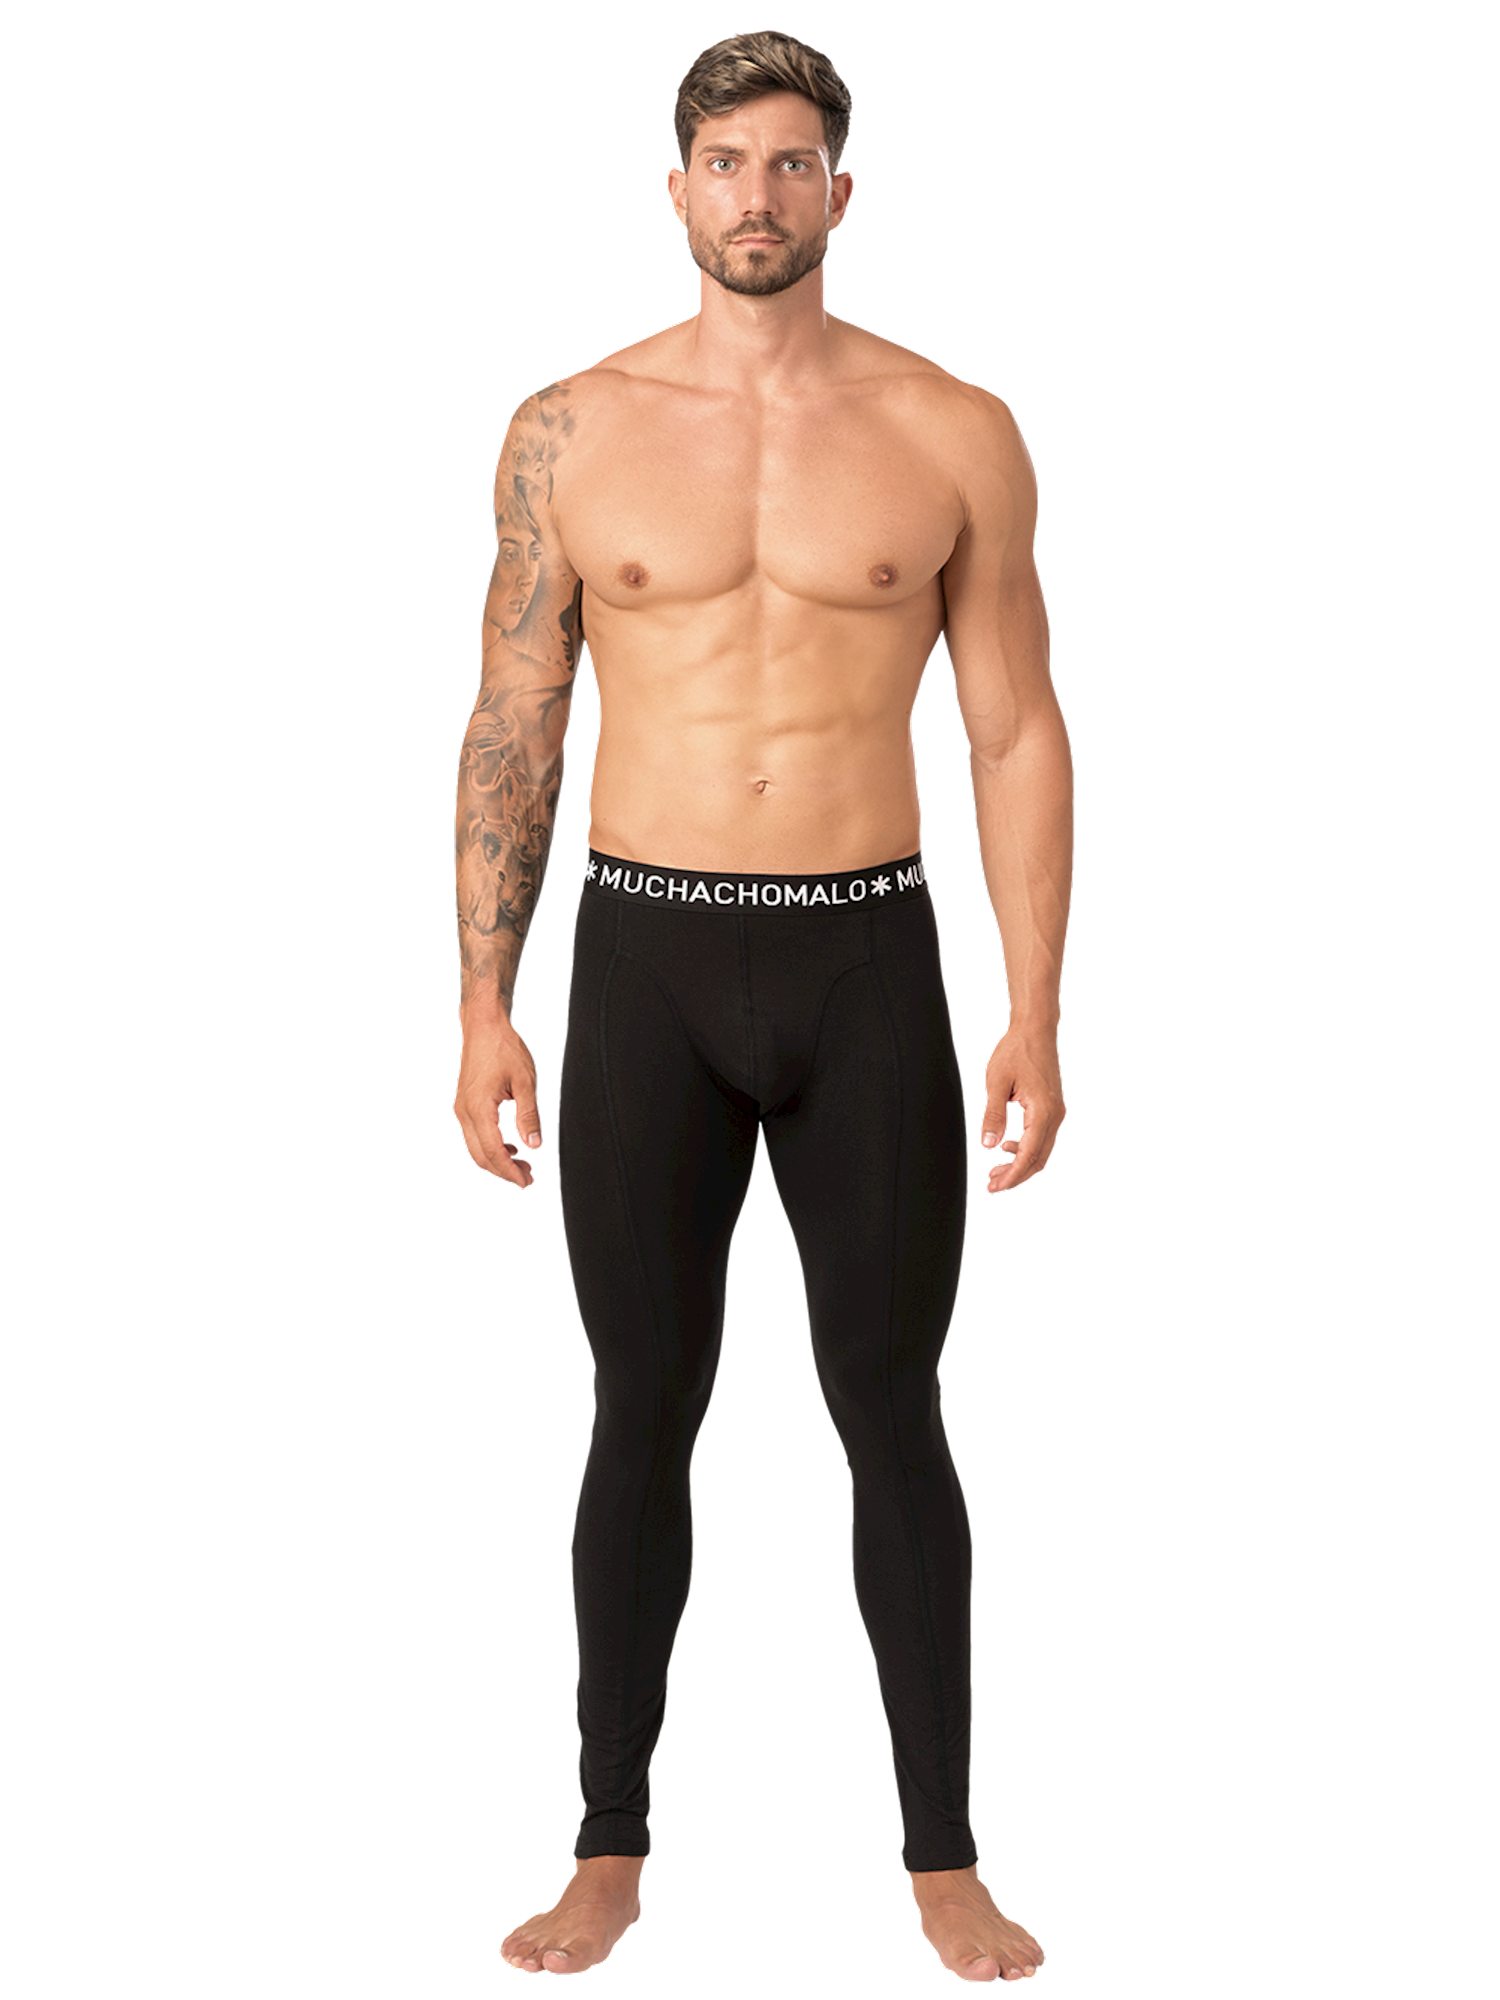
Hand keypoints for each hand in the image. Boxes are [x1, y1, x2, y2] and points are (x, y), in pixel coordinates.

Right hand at [454, 1020, 543, 1186]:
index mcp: (479, 1109)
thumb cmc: (504, 1048)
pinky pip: (473, 1135)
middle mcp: (464, 1112)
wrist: (483, 1026)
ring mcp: (461, 1109)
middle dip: (503, 1171)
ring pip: (475, 1148)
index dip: (510, 1172)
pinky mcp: (464, 1104)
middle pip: (480, 1156)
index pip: (494, 1152)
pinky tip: (509, 1146)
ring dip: (496, 1160)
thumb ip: (529, 1115)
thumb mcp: (525, 1081)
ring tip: (521, 1164)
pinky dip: (490, 1146)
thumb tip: (534, 1145)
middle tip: (527, 1177)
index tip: (527, 1181)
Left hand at [979, 1030, 1064, 1192]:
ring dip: (1020, 1164)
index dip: (1012, 1175)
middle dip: (1016, 1176)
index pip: (1028, 1155)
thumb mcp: (996, 1083)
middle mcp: (1055, 1116)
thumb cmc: (1016, 1051)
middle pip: (1038, 1159)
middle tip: (992, 1185)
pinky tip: (1007, 1147)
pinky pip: (1042, 1138)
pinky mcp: (1052, 1109)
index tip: (996, 1186)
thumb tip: (988, 1144)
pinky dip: (1026, 1149)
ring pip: (1041, 1151)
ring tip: (995, 1171)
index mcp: (1042, 1112)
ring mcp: (1056, 1113)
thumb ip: (993, 1115)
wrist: (1035, 1030)